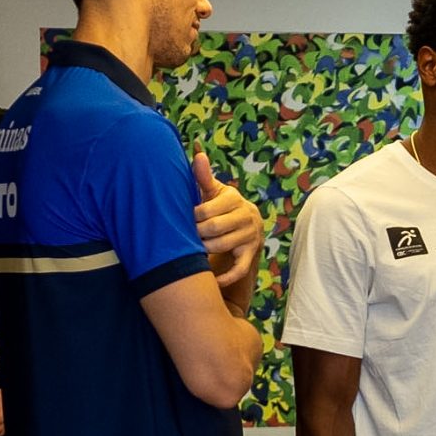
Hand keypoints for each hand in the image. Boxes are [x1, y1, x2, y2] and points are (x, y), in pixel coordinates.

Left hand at [192, 149, 262, 288]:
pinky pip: (239, 269)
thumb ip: (203, 177)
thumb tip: (198, 155)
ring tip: (192, 249)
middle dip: (197, 234)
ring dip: (204, 250)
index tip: (183, 220)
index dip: (192, 217)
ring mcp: (250, 236)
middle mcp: (246, 216)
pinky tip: (212, 280)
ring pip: (222, 246)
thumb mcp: (213, 191)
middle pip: (214, 228)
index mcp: (234, 198)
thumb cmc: (220, 206)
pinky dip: (226, 277)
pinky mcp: (251, 254)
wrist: (246, 224)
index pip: (207, 210)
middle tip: (186, 236)